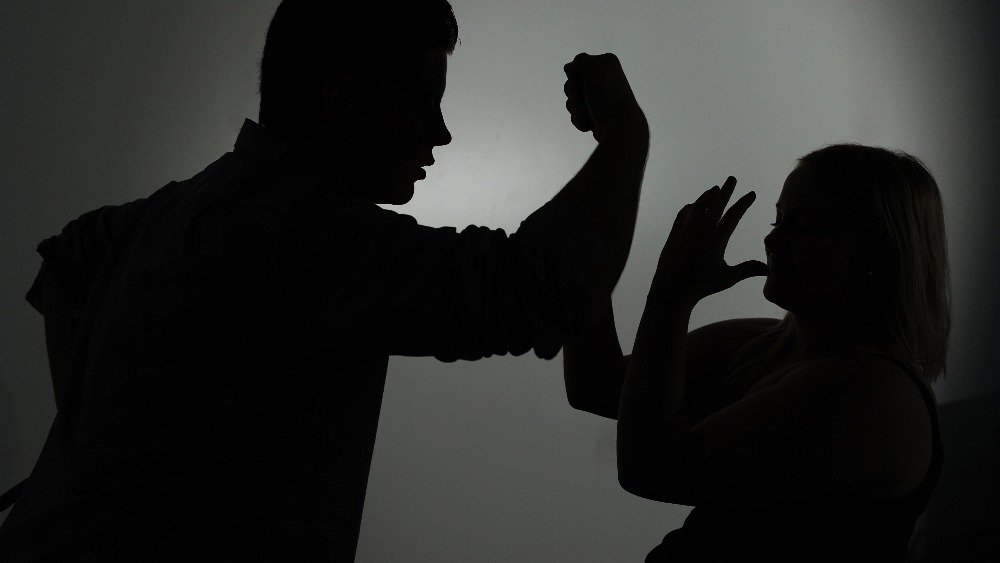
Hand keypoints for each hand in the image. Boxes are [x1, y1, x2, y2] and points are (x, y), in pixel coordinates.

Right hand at [563, 53, 646, 141]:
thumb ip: (580, 61)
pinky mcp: (595, 112)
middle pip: (571, 83)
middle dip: (574, 95)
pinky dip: (580, 119)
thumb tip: (569, 67)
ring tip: (590, 115)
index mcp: (606, 62)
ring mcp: (598, 96)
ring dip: (577, 109)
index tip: (586, 84)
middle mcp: (603, 77)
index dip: (575, 76)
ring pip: (572, 99)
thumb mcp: (594, 71)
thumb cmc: (608, 98)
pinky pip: (576, 113)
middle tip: (588, 100)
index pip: (576, 64)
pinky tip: (590, 124)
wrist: (620, 128)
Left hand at [652, 176, 767, 306]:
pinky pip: (682, 216)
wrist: (672, 290)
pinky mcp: (674, 235)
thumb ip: (748, 270)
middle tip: (732, 178)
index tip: (752, 193)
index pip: (733, 216)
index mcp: (716, 240)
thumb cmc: (701, 286)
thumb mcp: (727, 278)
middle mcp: (700, 232)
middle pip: (715, 205)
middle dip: (725, 190)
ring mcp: (685, 232)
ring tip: (715, 189)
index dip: (743, 203)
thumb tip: (769, 269)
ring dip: (707, 196)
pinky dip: (689, 208)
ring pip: (697, 207)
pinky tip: (692, 205)